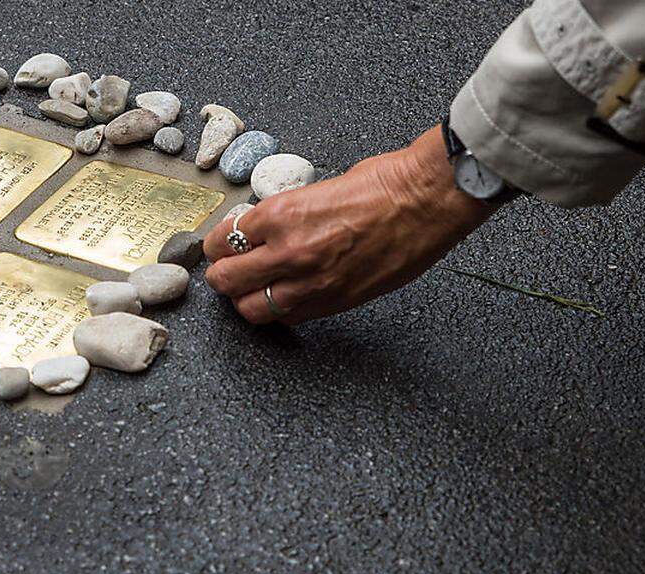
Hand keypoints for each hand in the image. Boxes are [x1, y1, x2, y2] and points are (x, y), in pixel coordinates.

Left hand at [202, 125, 497, 324]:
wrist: (427, 201)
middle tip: (228, 269)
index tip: (221, 245)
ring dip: (245, 299)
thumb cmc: (381, 184)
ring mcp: (309, 282)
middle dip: (222, 275)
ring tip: (252, 288)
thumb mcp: (314, 189)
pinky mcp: (333, 302)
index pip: (222, 240)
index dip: (217, 245)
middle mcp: (288, 252)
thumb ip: (282, 215)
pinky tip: (284, 295)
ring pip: (250, 309)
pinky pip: (286, 317)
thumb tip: (258, 231)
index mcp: (279, 215)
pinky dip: (278, 309)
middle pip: (225, 280)